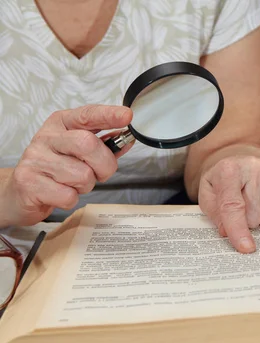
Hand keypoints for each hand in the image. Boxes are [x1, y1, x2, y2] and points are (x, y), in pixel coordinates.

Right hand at [2, 105, 132, 225]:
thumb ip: (104, 145)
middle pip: (88, 144)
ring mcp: (35, 159)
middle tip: (99, 173)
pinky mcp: (29, 182)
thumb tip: (127, 140)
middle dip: (104, 165)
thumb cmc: (56, 169)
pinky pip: (69, 196)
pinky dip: (71, 199)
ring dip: (86, 186)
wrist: (20, 192)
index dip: (108, 115)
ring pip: (82, 175)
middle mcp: (47, 137)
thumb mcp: (79, 152)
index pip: (87, 115)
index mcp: (61, 124)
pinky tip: (59, 193)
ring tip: (72, 183)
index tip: (127, 116)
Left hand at [198, 156, 259, 252]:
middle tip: (243, 211)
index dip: (238, 229)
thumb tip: (228, 233)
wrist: (243, 161)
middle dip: (247, 222)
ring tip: (256, 205)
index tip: (245, 248)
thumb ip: (215, 214)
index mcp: (229, 169)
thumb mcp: (209, 195)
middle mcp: (255, 166)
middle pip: (255, 215)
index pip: (233, 205)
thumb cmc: (224, 181)